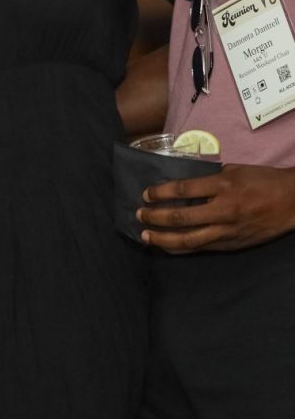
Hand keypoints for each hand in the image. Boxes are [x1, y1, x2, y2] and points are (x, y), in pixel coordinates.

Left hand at [138, 163, 294, 252]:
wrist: (292, 202)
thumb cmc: (263, 180)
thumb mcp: (235, 170)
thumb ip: (210, 178)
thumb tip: (184, 184)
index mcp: (223, 186)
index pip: (184, 190)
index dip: (161, 193)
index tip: (146, 194)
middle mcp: (224, 210)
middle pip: (182, 218)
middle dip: (156, 217)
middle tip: (138, 214)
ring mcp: (228, 231)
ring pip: (190, 240)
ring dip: (164, 238)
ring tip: (146, 235)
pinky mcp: (232, 245)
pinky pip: (202, 248)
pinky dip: (182, 248)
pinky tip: (167, 246)